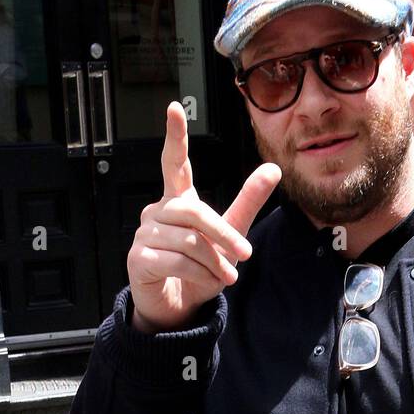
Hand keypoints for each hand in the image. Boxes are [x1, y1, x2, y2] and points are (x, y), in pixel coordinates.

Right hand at [127, 101, 280, 330]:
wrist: (179, 305)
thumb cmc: (200, 267)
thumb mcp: (231, 233)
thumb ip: (248, 202)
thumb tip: (274, 169)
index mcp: (178, 200)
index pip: (174, 163)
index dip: (174, 136)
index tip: (173, 108)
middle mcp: (158, 211)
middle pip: (194, 212)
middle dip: (223, 235)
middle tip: (244, 255)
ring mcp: (145, 233)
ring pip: (188, 241)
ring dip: (213, 263)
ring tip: (224, 276)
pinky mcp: (139, 257)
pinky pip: (176, 261)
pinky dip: (199, 274)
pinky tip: (204, 282)